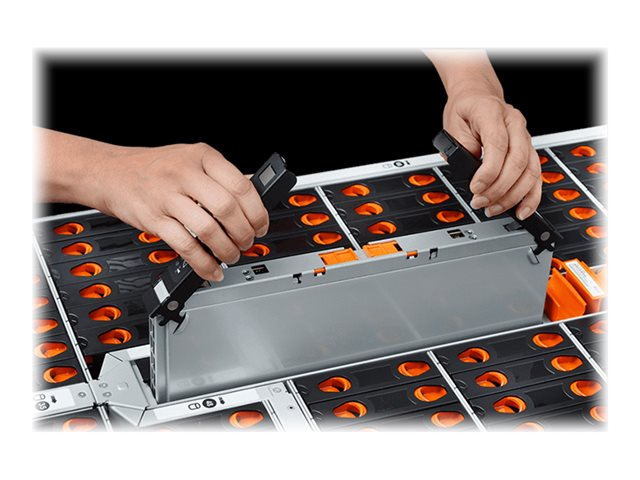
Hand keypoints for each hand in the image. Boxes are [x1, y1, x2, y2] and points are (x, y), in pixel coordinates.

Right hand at [92, 143, 268, 280]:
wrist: (110, 172)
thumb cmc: (155, 167)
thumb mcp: (192, 159)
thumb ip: (220, 176)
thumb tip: (254, 198)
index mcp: (201, 156)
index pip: (241, 185)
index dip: (257, 211)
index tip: (261, 225)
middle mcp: (184, 174)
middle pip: (227, 208)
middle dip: (244, 233)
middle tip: (248, 242)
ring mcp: (167, 196)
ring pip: (208, 229)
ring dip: (227, 249)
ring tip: (232, 255)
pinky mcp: (153, 219)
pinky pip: (185, 246)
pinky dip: (203, 264)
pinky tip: (212, 269)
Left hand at [442, 87, 541, 219]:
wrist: (478, 98)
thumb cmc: (466, 110)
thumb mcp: (453, 123)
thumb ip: (461, 146)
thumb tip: (471, 170)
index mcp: (493, 112)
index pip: (498, 145)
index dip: (488, 171)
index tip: (475, 188)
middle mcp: (515, 124)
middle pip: (517, 161)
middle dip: (499, 188)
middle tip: (480, 202)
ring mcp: (525, 138)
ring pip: (530, 171)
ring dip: (512, 196)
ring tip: (493, 208)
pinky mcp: (529, 151)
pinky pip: (536, 176)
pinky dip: (531, 196)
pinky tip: (522, 210)